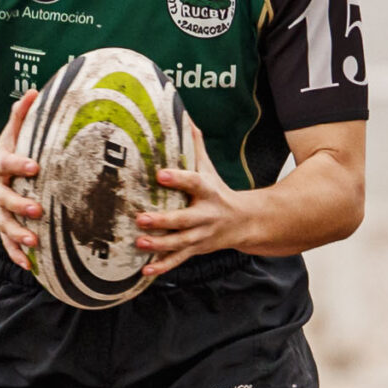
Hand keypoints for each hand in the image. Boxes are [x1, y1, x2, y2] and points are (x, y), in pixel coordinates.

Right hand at [0, 89, 42, 253]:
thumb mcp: (5, 138)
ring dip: (17, 234)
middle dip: (19, 205)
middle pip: (5, 198)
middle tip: (36, 210)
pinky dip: (17, 253)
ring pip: (4, 223)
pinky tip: (30, 266)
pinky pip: (7, 241)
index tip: (34, 166)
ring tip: (33, 243)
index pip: (10, 162)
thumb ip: (20, 117)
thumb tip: (34, 91)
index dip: (20, 164)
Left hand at [135, 122, 252, 276]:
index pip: (193, 182)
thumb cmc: (219, 192)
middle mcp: (206, 215)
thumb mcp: (209, 169)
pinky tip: (146, 271)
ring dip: (160, 244)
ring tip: (140, 242)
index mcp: (208, 191)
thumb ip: (195, 146)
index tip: (160, 174)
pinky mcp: (197, 249)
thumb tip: (186, 116)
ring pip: (181, 242)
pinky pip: (179, 260)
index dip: (177, 178)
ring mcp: (202, 235)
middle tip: (141, 218)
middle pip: (184, 219)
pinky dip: (163, 266)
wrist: (247, 222)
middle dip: (163, 220)